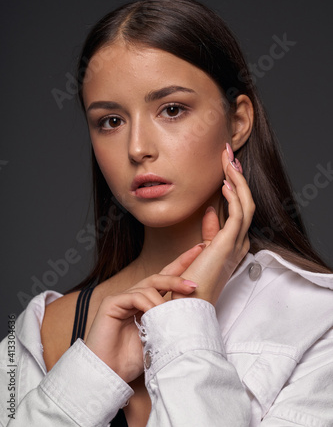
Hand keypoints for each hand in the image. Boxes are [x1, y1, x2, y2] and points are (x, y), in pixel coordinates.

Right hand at [85, 243, 203, 383]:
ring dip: (167, 296)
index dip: (181, 265)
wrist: (109, 375)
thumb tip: (193, 312)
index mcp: (146, 304)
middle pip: (158, 277)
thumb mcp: (159, 337)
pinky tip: (155, 314)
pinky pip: (136, 297)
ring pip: (149, 286)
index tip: (199, 250)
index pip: (165, 280)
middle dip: (179, 273)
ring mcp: (122, 298)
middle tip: (195, 281)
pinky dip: (149, 305)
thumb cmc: (131, 359)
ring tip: (179, 307)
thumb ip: (169, 322)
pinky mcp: (112, 303)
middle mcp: (134, 297)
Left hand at [173, 146, 254, 304]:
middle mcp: (239, 241)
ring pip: (246, 204)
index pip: (240, 207)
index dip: (235, 184)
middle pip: (246, 201)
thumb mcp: (202, 250)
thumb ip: (209, 231)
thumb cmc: (190, 280)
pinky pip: (238, 215)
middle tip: (227, 153)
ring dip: (237, 180)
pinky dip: (234, 197)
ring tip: (227, 160)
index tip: (225, 165)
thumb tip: (210, 210)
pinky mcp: (228, 245)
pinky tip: (225, 183)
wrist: (187, 305)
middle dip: (237, 175)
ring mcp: (236, 244)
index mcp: (233, 243)